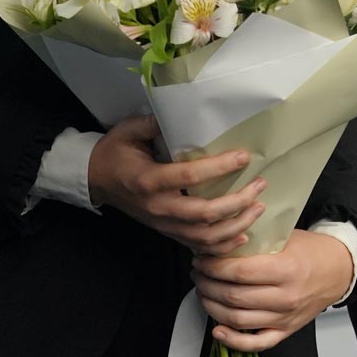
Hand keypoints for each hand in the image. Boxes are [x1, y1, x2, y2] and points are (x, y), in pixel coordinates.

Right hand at [85, 115, 264, 253]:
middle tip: (260, 185)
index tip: (244, 156)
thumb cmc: (115, 152)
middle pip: (204, 213)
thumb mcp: (129, 131)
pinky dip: (222, 245)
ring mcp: (163, 224)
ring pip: (205, 235)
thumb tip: (185, 110)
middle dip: (237, 201)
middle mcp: (158, 207)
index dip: (219, 168)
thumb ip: (155, 123)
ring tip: (258, 207)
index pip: (189, 176)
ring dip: (236, 224)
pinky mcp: (167, 232)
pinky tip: (242, 234)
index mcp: (148, 180)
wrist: (95, 180)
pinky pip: (198, 246)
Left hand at [190, 228, 354, 352]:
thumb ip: (256, 239)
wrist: (338, 270)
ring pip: (239, 320)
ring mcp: (286, 317)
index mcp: (287, 269)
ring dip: (212, 307)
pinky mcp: (286, 331)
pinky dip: (233, 341)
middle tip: (198, 273)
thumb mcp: (286, 236)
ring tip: (203, 292)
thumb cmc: (310, 250)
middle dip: (208, 284)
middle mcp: (286, 297)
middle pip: (235, 296)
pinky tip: (217, 330)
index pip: (240, 272)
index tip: (202, 259)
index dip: (214, 266)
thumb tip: (219, 240)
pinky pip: (256, 344)